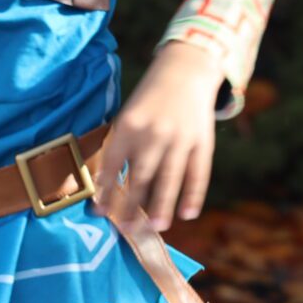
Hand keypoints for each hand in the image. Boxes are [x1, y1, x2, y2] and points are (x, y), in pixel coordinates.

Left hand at [98, 42, 223, 228]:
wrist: (185, 72)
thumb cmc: (148, 101)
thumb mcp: (127, 116)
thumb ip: (117, 146)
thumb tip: (103, 184)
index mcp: (130, 125)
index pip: (114, 164)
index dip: (107, 190)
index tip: (100, 213)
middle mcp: (154, 133)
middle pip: (142, 176)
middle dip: (132, 205)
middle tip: (127, 230)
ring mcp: (180, 138)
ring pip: (170, 178)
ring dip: (162, 205)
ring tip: (156, 227)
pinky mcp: (202, 142)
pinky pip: (198, 173)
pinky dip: (194, 195)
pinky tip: (187, 213)